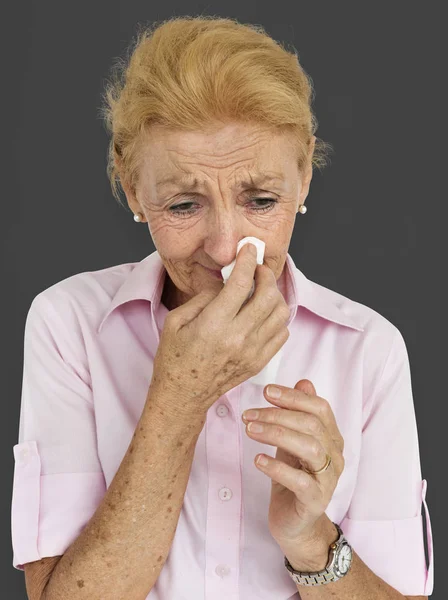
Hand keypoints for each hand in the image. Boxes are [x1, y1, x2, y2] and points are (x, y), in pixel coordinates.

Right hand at [151, 243, 289, 414]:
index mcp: (214, 325)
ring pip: (280, 313)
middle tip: (256, 269)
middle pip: (268, 295)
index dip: (247, 260)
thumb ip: (203, 297)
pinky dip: (277, 317)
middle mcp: (237, 338)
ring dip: (274, 295)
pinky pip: (282, 333)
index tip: (248, 249)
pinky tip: (263, 313)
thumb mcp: (176, 321)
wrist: (183, 395)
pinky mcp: (259, 362)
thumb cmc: (174, 358)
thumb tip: (225, 281)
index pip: (241, 283)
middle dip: (265, 275)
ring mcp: (252, 352)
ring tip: (261, 290)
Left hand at [242, 379, 344, 561]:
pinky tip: (258, 460)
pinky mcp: (315, 501)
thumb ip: (298, 415)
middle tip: (248, 414)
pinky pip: (299, 481)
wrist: (296, 525)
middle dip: (277, 414)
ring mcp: (328, 479)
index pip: (319, 408)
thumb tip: (304, 381)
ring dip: (276, 434)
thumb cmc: (293, 478)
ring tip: (250, 431)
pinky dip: (276, 467)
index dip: (293, 397)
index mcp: (331, 438)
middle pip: (311, 425)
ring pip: (308, 447)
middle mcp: (334, 456)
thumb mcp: (292, 442)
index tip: (266, 391)